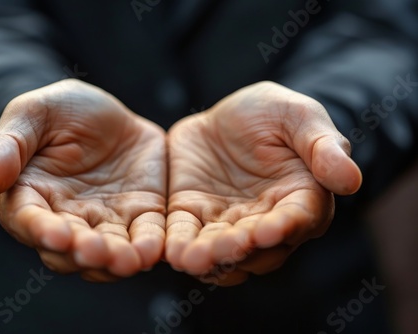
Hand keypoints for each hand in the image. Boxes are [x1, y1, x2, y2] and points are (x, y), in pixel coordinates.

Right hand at [0, 79, 166, 281]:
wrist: (110, 112)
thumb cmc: (62, 110)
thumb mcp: (33, 113)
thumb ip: (9, 144)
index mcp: (32, 195)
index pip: (29, 220)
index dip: (41, 230)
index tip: (56, 234)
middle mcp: (68, 217)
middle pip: (70, 249)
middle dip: (83, 253)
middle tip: (96, 251)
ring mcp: (106, 220)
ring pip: (108, 252)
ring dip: (117, 261)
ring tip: (129, 260)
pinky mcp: (140, 214)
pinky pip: (145, 236)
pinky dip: (149, 247)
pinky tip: (153, 251)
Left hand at [165, 81, 361, 285]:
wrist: (225, 114)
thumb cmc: (271, 113)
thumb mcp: (298, 116)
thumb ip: (322, 146)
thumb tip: (351, 180)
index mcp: (300, 198)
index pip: (298, 219)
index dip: (285, 226)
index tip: (270, 230)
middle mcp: (265, 220)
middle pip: (257, 246)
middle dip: (240, 249)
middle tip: (223, 249)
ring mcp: (227, 222)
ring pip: (220, 249)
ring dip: (208, 258)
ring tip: (191, 258)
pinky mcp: (193, 215)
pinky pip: (186, 235)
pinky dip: (179, 245)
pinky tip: (171, 251)